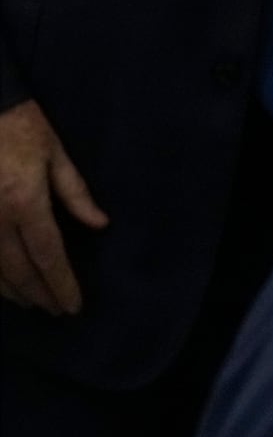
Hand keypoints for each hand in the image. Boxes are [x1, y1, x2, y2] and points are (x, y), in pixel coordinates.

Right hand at [0, 100, 108, 314]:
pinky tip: (2, 284)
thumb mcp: (57, 153)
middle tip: (56, 311)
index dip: (62, 285)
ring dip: (12, 291)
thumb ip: (76, 193)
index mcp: (25, 201)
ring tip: (31, 302)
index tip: (74, 306)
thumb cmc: (21, 125)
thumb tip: (99, 225)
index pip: (48, 255)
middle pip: (18, 269)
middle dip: (39, 294)